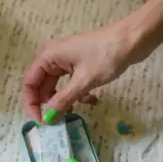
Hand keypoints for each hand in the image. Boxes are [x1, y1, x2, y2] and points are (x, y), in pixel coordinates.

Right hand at [22, 21, 155, 122]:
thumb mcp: (83, 81)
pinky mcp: (78, 63)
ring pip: (57, 87)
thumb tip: (47, 119)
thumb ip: (63, 101)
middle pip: (41, 86)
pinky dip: (77, 93)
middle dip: (50, 105)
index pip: (29, 83)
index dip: (32, 104)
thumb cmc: (106, 56)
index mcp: (48, 56)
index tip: (42, 122)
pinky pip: (69, 83)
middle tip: (59, 122)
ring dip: (65, 100)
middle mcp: (52, 57)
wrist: (133, 39)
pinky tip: (91, 99)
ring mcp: (65, 60)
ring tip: (77, 111)